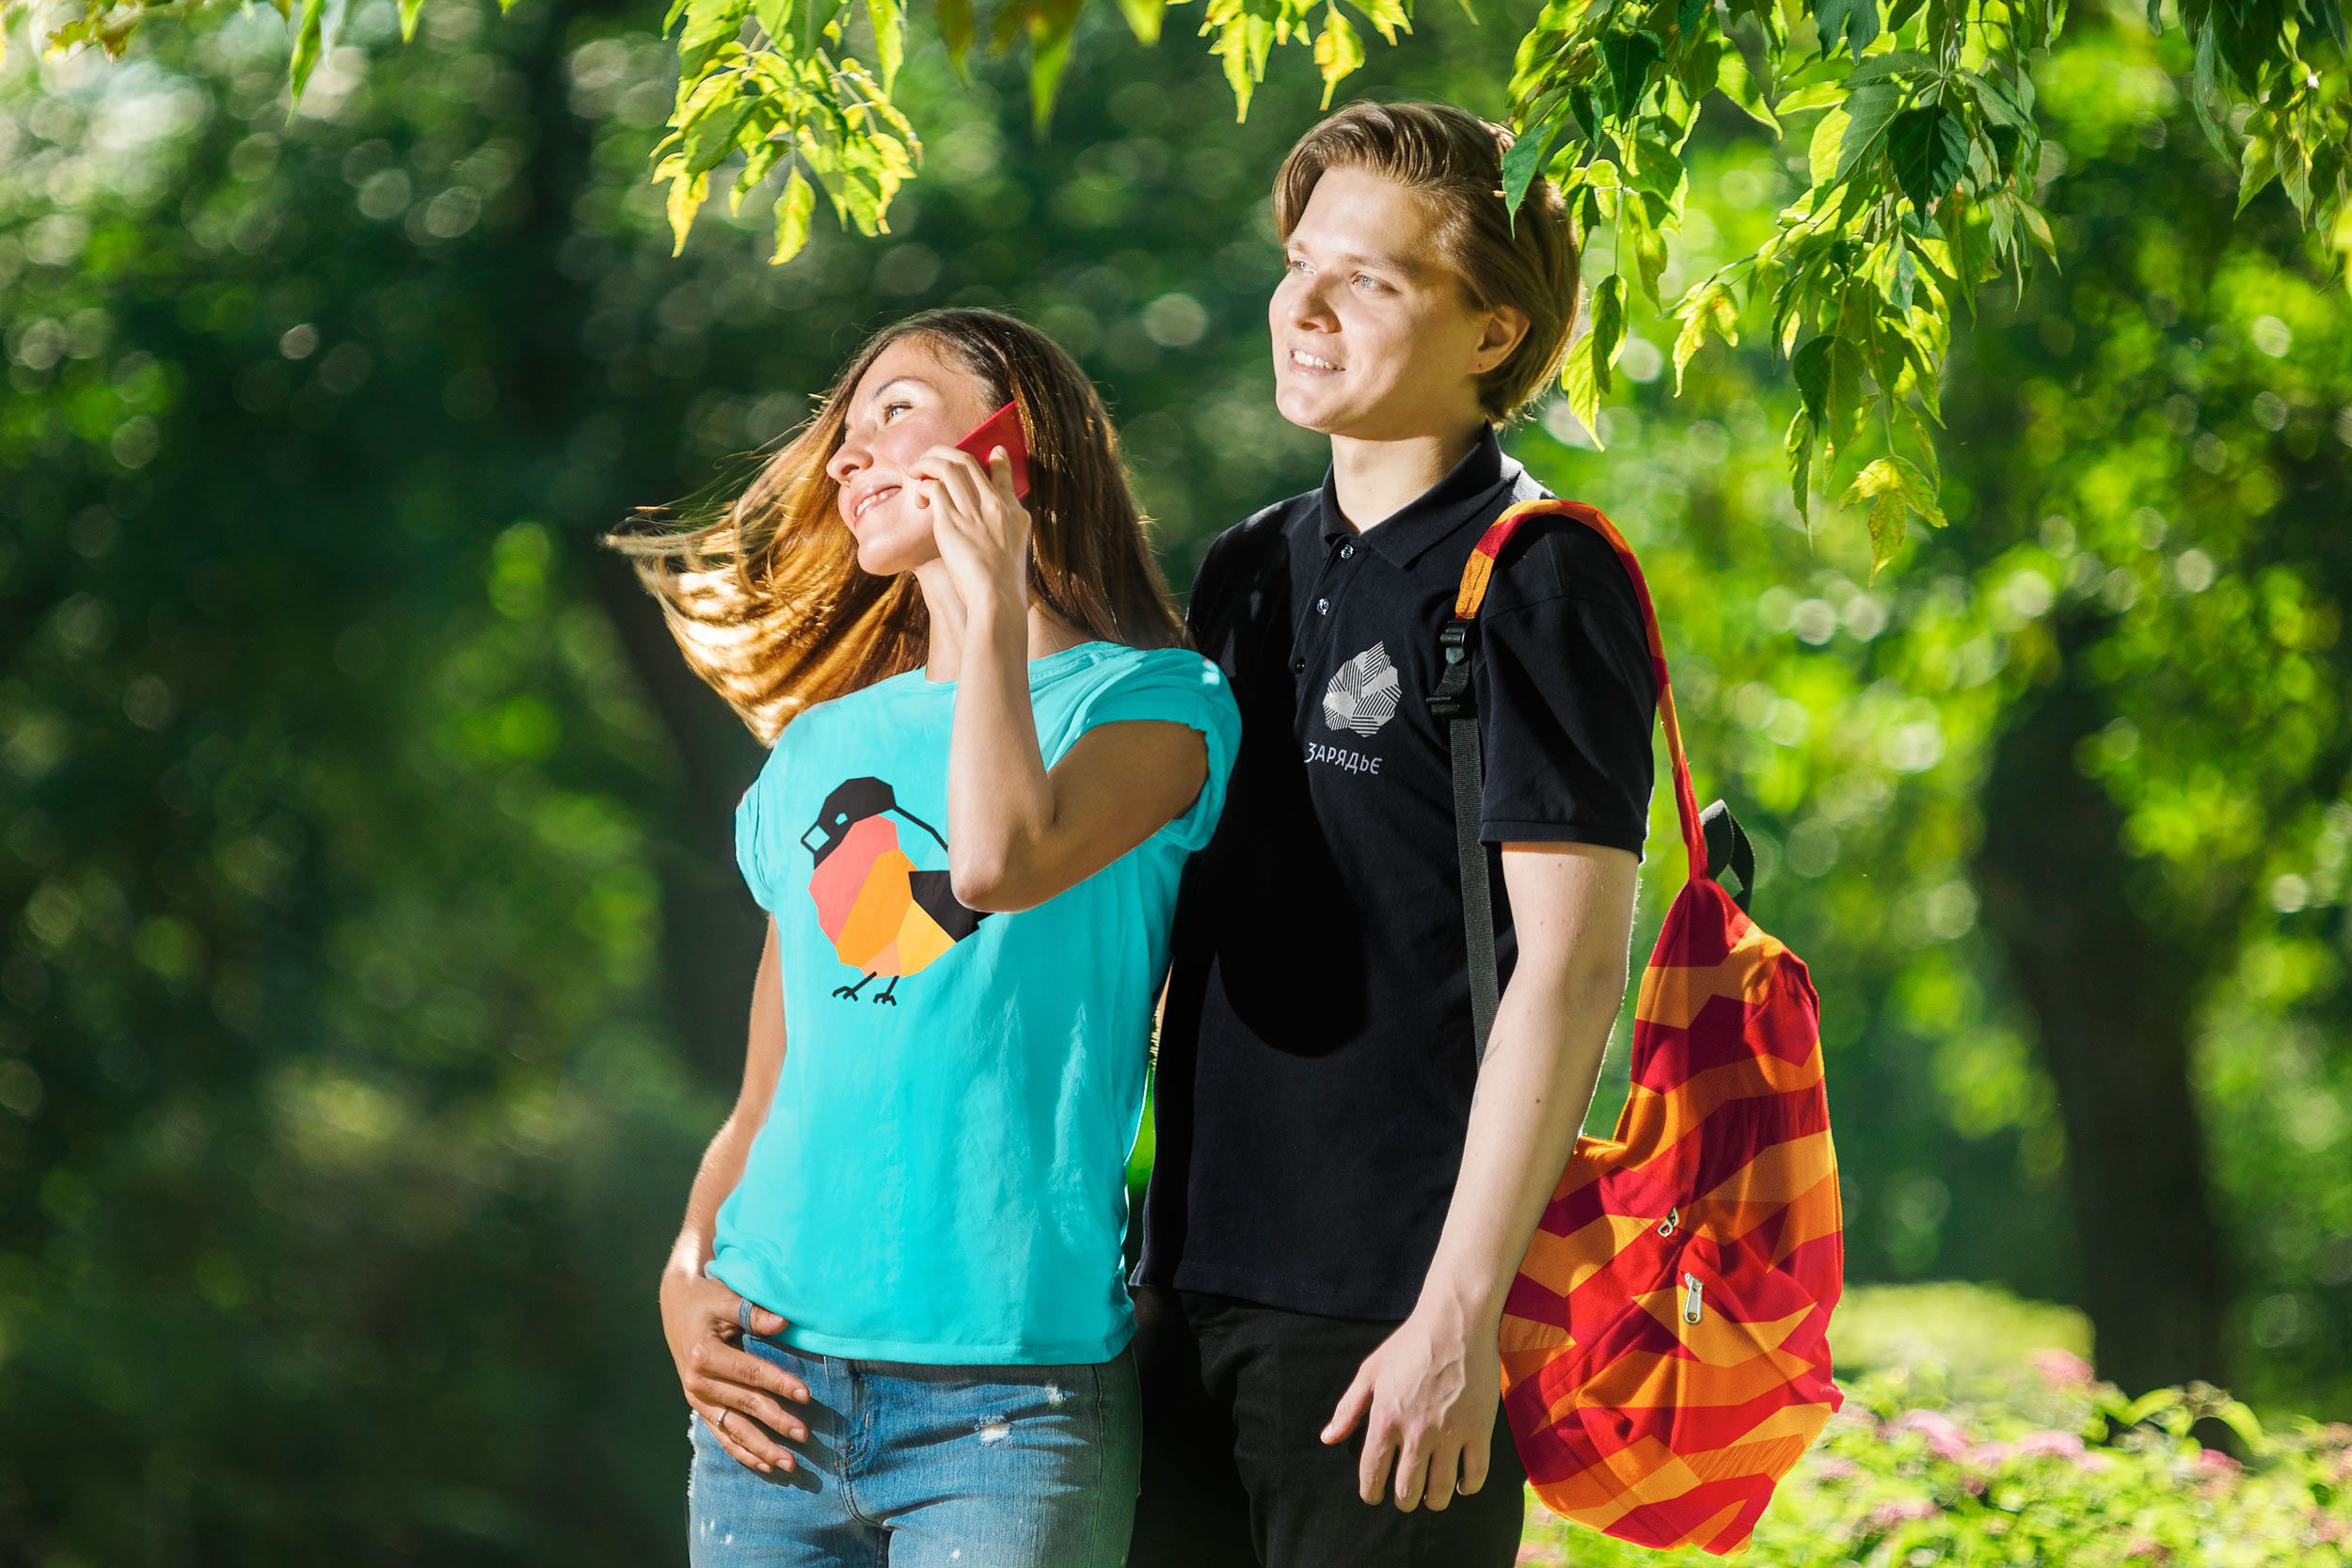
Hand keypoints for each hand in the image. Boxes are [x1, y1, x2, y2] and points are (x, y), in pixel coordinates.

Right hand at [659, 1267, 811, 1474]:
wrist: (676, 1307)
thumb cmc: (707, 1300)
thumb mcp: (727, 1299)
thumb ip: (754, 1313)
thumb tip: (784, 1323)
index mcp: (705, 1354)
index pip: (750, 1373)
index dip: (779, 1383)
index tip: (806, 1395)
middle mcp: (697, 1382)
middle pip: (744, 1405)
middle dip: (776, 1422)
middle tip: (805, 1435)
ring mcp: (697, 1399)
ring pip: (733, 1429)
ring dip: (762, 1448)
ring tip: (790, 1464)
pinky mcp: (699, 1408)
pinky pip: (722, 1435)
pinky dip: (742, 1452)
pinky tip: (765, 1466)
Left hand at [907, 442, 1030, 612]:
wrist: (997, 598)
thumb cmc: (1002, 583)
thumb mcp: (1014, 548)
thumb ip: (1003, 527)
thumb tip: (986, 521)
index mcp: (1014, 511)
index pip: (1004, 471)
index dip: (995, 456)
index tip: (990, 451)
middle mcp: (995, 504)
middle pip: (966, 459)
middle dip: (942, 453)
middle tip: (929, 460)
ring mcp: (974, 510)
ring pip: (947, 466)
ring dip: (926, 463)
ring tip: (916, 472)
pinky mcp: (952, 521)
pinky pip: (934, 488)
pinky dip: (924, 487)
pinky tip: (920, 501)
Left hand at [1320, 1307, 1501, 1511]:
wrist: (1455, 1323)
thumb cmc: (1409, 1344)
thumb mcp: (1370, 1371)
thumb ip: (1348, 1408)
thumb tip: (1327, 1439)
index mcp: (1385, 1419)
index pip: (1372, 1474)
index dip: (1371, 1493)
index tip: (1374, 1496)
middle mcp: (1416, 1433)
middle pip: (1407, 1491)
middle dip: (1403, 1501)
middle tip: (1405, 1496)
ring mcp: (1450, 1434)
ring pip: (1441, 1490)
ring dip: (1434, 1500)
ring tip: (1431, 1497)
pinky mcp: (1479, 1430)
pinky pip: (1475, 1474)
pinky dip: (1468, 1487)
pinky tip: (1462, 1485)